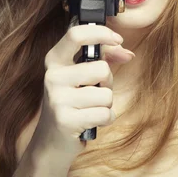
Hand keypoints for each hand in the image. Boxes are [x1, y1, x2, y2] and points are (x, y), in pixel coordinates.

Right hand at [29, 24, 134, 160]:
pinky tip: (91, 122)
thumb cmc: (71, 104)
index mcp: (55, 60)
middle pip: (101, 69)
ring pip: (106, 94)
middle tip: (94, 92)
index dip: (101, 33)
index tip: (117, 39)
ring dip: (106, 104)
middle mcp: (52, 76)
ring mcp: (57, 98)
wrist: (50, 143)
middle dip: (108, 83)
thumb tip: (127, 53)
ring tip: (90, 109)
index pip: (76, 35)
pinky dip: (105, 119)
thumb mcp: (81, 77)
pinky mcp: (65, 120)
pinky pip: (105, 114)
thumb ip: (103, 59)